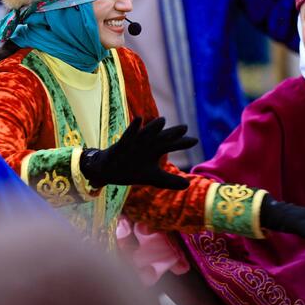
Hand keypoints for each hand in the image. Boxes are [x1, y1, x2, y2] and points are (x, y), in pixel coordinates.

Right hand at [79, 117, 195, 189]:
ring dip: (153, 127)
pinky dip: (133, 128)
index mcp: (155, 150)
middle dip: (171, 133)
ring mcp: (135, 143)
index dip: (182, 143)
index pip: (171, 145)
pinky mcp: (122, 144)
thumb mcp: (153, 178)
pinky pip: (128, 134)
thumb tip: (188, 185)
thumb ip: (170, 180)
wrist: (109, 170)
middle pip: (161, 137)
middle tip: (184, 128)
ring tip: (163, 120)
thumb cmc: (132, 171)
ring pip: (146, 133)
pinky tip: (139, 119)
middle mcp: (147, 144)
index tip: (195, 141)